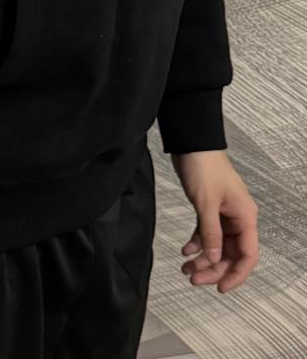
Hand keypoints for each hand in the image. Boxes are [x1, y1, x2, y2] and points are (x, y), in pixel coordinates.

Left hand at [170, 149, 258, 292]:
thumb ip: (211, 233)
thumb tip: (213, 260)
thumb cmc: (203, 168)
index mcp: (245, 217)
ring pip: (217, 245)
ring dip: (203, 258)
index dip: (236, 274)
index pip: (247, 255)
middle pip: (230, 253)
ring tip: (185, 269)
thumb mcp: (206, 203)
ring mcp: (223, 213)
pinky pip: (207, 233)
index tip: (220, 288)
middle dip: (213, 268)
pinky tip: (184, 250)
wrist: (192, 143)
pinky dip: (197, 243)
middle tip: (193, 279)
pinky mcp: (209, 208)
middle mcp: (237, 218)